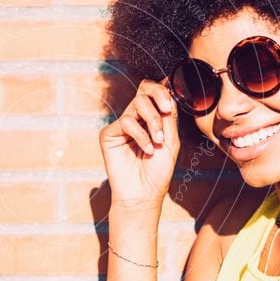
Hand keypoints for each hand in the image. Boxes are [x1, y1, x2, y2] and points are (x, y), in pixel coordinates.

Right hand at [98, 78, 180, 208]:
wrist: (143, 194)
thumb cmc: (158, 171)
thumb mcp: (170, 140)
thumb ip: (168, 115)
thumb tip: (167, 86)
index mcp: (151, 120)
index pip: (153, 93)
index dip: (161, 90)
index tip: (169, 103)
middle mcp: (135, 120)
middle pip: (144, 92)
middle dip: (158, 99)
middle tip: (165, 110)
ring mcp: (121, 127)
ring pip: (137, 103)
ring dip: (152, 121)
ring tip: (157, 141)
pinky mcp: (109, 134)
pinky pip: (126, 121)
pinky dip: (140, 134)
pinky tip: (147, 150)